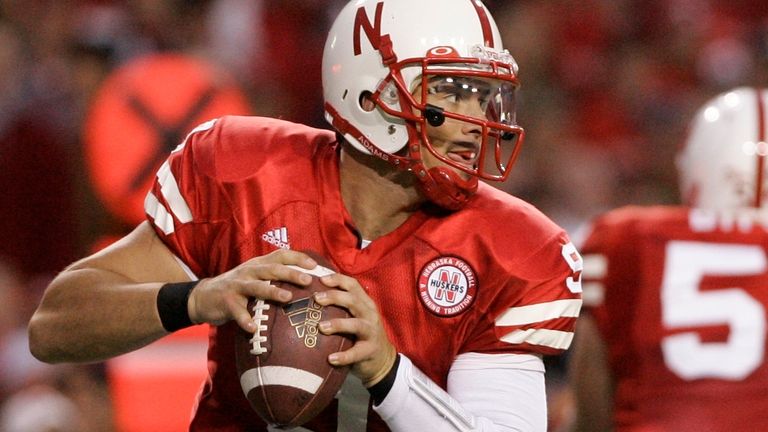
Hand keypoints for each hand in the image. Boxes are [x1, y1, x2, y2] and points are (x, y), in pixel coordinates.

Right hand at [187, 249, 317, 331]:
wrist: (203, 297)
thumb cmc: (239, 288)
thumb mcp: (255, 277)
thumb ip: (275, 277)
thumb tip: (307, 281)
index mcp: (259, 264)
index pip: (280, 255)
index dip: (297, 258)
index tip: (314, 266)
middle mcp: (249, 272)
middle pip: (272, 269)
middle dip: (290, 274)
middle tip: (308, 280)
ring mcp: (237, 286)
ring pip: (256, 287)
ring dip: (272, 292)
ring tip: (287, 298)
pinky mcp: (226, 302)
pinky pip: (237, 312)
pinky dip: (245, 320)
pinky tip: (253, 328)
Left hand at [313, 274, 396, 386]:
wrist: (382, 359)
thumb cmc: (361, 334)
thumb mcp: (355, 316)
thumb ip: (341, 306)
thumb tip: (311, 296)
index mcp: (365, 303)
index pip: (353, 285)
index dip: (338, 280)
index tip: (321, 279)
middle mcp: (370, 314)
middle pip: (353, 301)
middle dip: (335, 297)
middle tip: (316, 298)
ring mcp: (372, 332)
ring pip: (357, 325)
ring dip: (338, 324)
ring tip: (321, 327)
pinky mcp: (370, 350)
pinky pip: (356, 353)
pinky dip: (344, 356)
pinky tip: (330, 359)